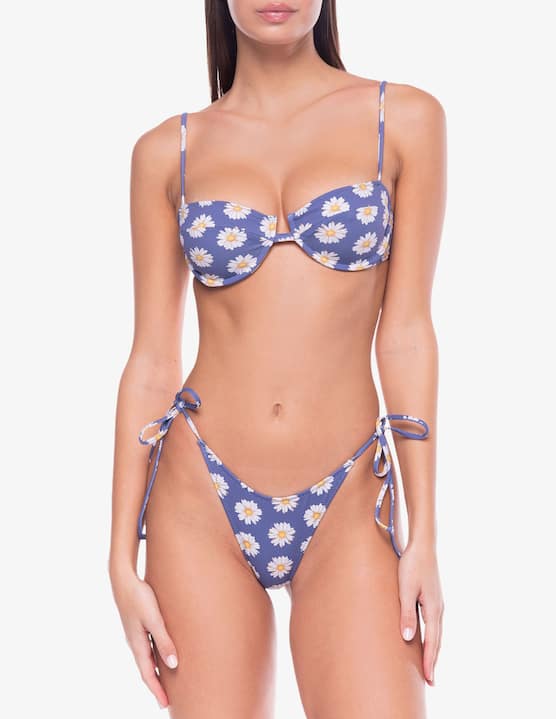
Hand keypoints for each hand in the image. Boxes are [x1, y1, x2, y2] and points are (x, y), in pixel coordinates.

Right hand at [110, 566, 178, 708]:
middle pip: (146, 669)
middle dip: (156, 685)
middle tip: (166, 700)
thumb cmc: (140, 597)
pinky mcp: (138, 625)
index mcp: (138, 644)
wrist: (123, 579)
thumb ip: (164, 640)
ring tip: (165, 681)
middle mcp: (135, 643)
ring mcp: (135, 634)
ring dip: (155, 672)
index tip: (165, 705)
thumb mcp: (154, 619)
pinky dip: (154, 657)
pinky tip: (161, 655)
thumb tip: (173, 664)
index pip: (147, 674)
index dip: (157, 690)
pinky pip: (147, 647)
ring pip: (147, 659)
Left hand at [397, 541, 443, 685]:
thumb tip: (408, 639)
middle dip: (433, 660)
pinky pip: (433, 623)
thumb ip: (406, 614)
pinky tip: (426, 638)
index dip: (429, 661)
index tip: (429, 680)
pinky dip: (431, 636)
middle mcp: (438, 609)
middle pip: (437, 640)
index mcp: (433, 609)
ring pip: (436, 632)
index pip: (432, 642)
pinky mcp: (432, 597)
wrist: (422, 545)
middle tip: (430, 681)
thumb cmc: (411, 565)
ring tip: (428, 664)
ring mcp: (437, 603)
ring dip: (433, 649)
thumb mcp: (405, 589)